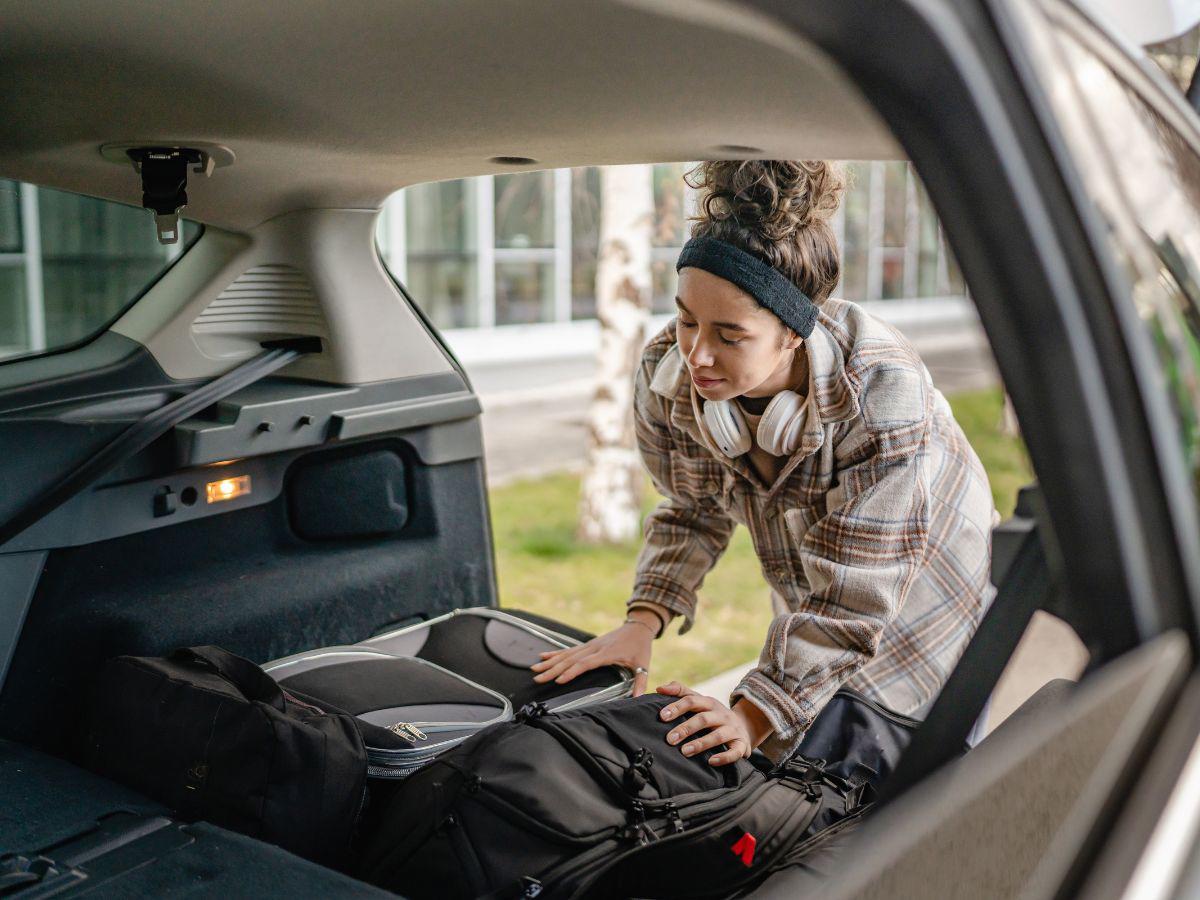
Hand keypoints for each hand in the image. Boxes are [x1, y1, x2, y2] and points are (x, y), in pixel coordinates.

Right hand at [530, 620, 653, 694]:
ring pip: (566, 654)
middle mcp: (594, 648)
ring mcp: (589, 645)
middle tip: (538, 677)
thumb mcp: (643, 664)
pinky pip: (569, 649)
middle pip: (570, 659)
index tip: (559, 680)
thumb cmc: (640, 647)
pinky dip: (555, 653)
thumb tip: (638, 698)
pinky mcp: (588, 644)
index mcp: (606, 653)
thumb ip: (641, 681)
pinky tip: (543, 656)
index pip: (585, 664)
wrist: (638, 627)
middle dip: (553, 669)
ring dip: (550, 662)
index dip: (571, 672)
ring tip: (535, 668)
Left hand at [656, 682, 772, 766]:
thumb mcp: (700, 701)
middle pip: (703, 719)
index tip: (662, 716)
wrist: (744, 726)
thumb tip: (659, 688)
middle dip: (685, 728)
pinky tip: (711, 761)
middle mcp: (722, 714)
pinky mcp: (741, 744)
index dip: (677, 707)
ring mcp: (733, 729)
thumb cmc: (713, 714)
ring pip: (717, 736)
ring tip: (684, 751)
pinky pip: (734, 751)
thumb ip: (680, 692)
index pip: (692, 701)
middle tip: (669, 739)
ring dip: (700, 743)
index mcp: (709, 703)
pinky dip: (724, 757)